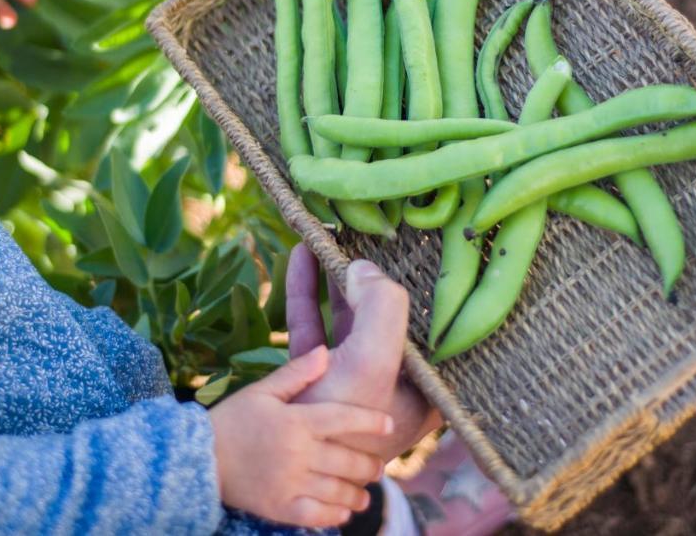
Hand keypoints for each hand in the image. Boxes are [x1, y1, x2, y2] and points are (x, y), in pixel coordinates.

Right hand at [209, 345, 393, 527]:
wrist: (197, 459)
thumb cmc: (231, 420)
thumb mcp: (262, 390)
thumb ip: (296, 373)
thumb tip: (326, 352)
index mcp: (297, 421)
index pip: (344, 419)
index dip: (370, 422)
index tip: (388, 424)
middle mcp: (298, 453)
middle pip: (347, 460)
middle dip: (368, 465)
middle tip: (379, 467)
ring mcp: (290, 483)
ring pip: (336, 490)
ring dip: (356, 492)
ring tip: (366, 493)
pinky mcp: (279, 507)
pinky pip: (315, 514)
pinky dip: (334, 514)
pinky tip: (344, 510)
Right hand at [287, 247, 442, 461]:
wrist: (266, 457)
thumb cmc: (336, 422)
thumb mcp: (372, 362)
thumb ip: (382, 308)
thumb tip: (367, 269)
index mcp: (421, 393)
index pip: (428, 330)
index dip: (419, 291)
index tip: (409, 253)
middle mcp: (390, 386)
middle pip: (384, 319)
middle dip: (368, 278)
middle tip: (359, 237)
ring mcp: (351, 381)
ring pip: (346, 317)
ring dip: (332, 277)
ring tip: (325, 238)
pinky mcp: (315, 376)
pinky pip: (315, 325)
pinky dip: (308, 292)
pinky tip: (301, 258)